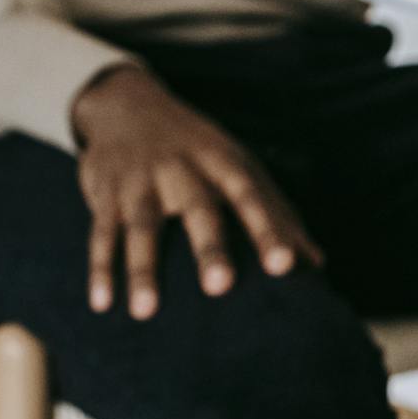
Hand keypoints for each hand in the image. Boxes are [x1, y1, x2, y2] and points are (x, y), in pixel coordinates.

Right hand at [69, 66, 323, 319]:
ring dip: (142, 269)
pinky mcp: (105, 193)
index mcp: (224, 162)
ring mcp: (141, 180)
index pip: (252, 196)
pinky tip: (102, 304)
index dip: (269, 229)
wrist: (129, 106)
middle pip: (198, 209)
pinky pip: (100, 232)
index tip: (286, 265)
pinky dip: (100, 268)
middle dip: (210, 248)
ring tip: (146, 313)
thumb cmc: (201, 150)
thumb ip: (279, 214)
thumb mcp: (241, 168)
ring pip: (142, 225)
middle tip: (221, 288)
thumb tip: (317, 265)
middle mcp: (183, 168)